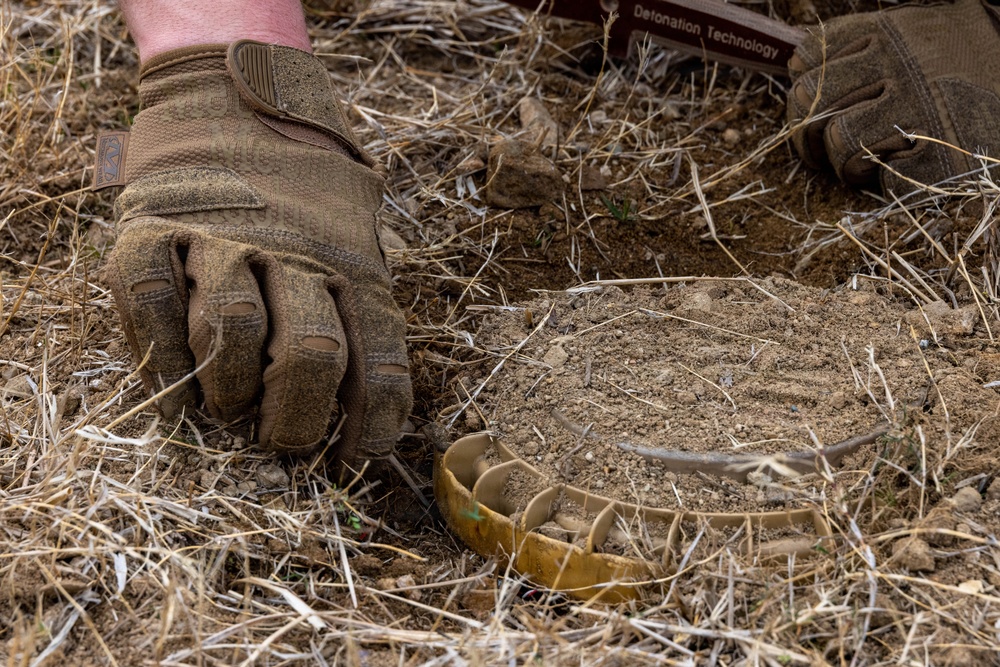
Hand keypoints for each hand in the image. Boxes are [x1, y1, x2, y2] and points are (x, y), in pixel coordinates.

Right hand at [103, 41, 411, 463]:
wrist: (234, 102)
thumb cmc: (307, 201)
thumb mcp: (355, 247)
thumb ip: (360, 316)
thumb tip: (366, 417)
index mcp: (354, 265)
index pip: (380, 358)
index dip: (375, 421)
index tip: (358, 459)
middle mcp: (294, 252)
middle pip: (310, 353)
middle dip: (296, 417)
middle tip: (281, 442)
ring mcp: (223, 235)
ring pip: (231, 328)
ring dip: (228, 389)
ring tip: (228, 407)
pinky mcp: (156, 224)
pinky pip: (148, 301)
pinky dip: (156, 358)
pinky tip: (172, 393)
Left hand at [787, 0, 999, 192]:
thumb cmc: (969, 70)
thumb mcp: (919, 38)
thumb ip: (864, 47)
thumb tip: (801, 64)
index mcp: (890, 32)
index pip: (809, 58)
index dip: (803, 90)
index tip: (815, 109)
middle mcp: (900, 64)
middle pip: (808, 99)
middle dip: (807, 133)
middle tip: (821, 150)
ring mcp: (918, 109)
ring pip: (838, 141)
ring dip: (845, 163)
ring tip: (870, 162)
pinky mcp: (937, 155)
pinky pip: (878, 178)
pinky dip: (885, 183)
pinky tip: (907, 170)